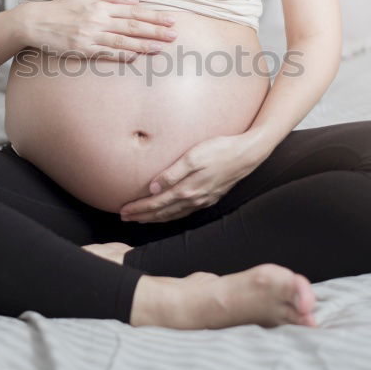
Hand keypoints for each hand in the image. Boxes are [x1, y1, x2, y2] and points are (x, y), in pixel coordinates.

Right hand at [22, 0, 177, 61]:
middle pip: (133, 25)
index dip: (154, 16)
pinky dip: (123, 54)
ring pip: (124, 40)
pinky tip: (137, 56)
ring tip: (162, 46)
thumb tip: (133, 1)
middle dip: (156, 29)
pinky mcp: (83, 49)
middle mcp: (98, 19)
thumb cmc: (61, 9)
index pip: (134, 11)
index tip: (170, 19)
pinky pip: (107, 52)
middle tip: (174, 34)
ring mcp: (91, 35)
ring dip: (144, 43)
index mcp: (100, 5)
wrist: (35, 22)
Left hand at [119, 134, 264, 222]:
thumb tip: (153, 189)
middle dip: (142, 216)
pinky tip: (167, 213)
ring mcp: (203, 201)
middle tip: (125, 218)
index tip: (124, 211)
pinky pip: (184, 212)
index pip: (156, 204)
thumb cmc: (219, 150)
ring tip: (141, 219)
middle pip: (162, 213)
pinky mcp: (210, 198)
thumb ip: (172, 173)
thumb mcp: (193, 156)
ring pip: (173, 215)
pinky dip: (171, 215)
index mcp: (187, 190)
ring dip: (155, 218)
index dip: (139, 209)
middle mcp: (194, 200)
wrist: (247, 155)